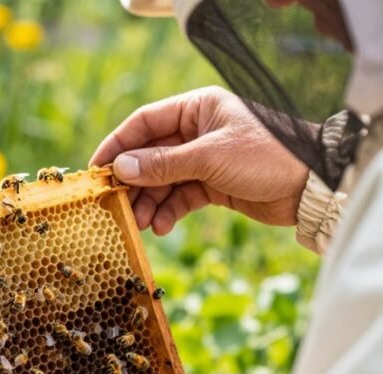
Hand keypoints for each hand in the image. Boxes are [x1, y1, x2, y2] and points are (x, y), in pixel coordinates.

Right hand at [89, 86, 309, 234]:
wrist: (313, 186)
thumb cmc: (267, 156)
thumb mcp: (210, 157)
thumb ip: (163, 164)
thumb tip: (121, 168)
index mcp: (196, 108)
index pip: (144, 123)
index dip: (118, 145)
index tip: (97, 169)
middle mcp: (197, 131)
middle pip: (150, 156)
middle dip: (133, 182)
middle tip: (116, 205)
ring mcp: (203, 159)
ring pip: (162, 180)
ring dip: (149, 202)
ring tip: (140, 223)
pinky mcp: (213, 184)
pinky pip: (179, 197)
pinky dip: (168, 212)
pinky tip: (161, 227)